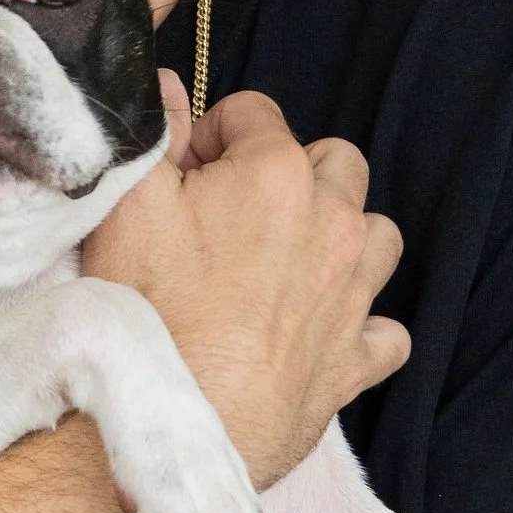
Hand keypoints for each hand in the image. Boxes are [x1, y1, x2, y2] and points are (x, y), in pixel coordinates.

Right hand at [85, 78, 407, 485]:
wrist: (171, 423)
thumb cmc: (144, 310)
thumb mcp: (126, 202)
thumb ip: (155, 134)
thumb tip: (169, 89)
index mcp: (277, 174)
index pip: (253, 113)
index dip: (210, 136)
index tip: (185, 173)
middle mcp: (334, 224)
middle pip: (335, 162)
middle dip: (290, 172)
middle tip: (233, 211)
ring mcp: (352, 294)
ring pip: (377, 236)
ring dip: (341, 237)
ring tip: (285, 261)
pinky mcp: (355, 360)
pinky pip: (386, 329)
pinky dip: (361, 323)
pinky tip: (318, 328)